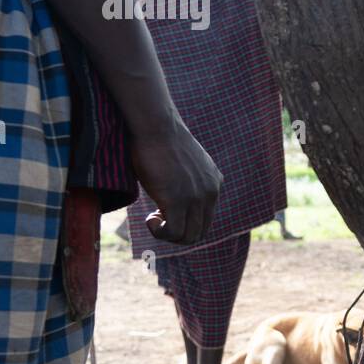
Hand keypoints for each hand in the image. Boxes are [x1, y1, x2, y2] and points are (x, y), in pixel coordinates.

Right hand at [129, 115, 221, 244]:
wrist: (157, 126)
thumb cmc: (161, 140)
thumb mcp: (184, 163)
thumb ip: (188, 179)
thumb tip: (173, 190)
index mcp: (214, 184)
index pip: (206, 220)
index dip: (184, 224)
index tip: (165, 212)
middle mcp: (210, 193)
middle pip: (199, 233)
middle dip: (176, 233)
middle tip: (157, 218)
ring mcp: (196, 198)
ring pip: (187, 236)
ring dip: (166, 234)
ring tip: (153, 219)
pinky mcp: (177, 200)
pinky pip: (172, 232)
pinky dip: (159, 232)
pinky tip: (149, 219)